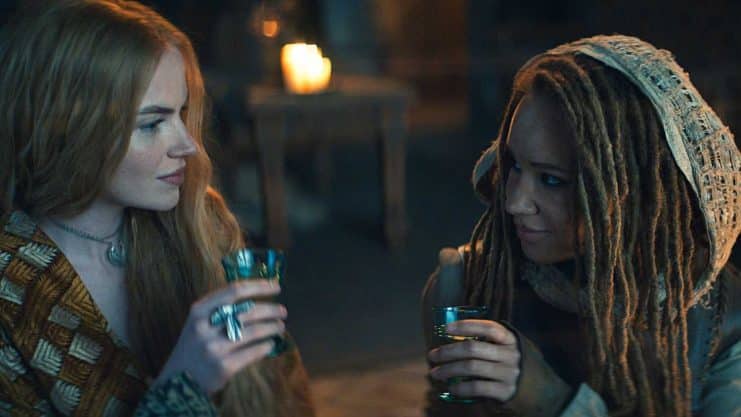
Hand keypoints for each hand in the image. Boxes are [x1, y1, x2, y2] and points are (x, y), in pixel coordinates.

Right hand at [154, 279, 286, 394]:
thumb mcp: (198, 322)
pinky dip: (265, 347)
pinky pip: (253, 352)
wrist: (178, 382)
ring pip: (253, 332)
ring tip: (280, 327)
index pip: (234, 290)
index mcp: (199, 311)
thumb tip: (258, 296)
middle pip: (248, 311)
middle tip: (283, 311)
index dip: (259, 286)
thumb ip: (220, 309)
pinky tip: (270, 344)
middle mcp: (205, 327)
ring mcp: (214, 348)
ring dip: (272, 328)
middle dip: (270, 309)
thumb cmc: (194, 346)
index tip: (276, 286)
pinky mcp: (223, 367)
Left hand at [428, 319, 519, 400]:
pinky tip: (451, 388)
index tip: (445, 329)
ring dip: (449, 370)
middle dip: (448, 351)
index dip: (466, 326)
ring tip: (436, 373)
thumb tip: (449, 338)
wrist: (535, 390)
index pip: (488, 327)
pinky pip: (477, 387)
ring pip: (471, 367)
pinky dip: (460, 388)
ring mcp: (509, 373)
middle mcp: (510, 355)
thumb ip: (485, 342)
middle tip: (432, 356)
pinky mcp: (505, 392)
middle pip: (473, 348)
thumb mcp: (503, 349)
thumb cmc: (508, 364)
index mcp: (509, 339)